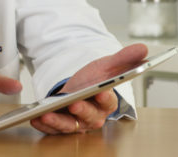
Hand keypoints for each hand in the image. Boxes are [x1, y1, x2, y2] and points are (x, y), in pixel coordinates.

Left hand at [30, 43, 147, 134]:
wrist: (76, 86)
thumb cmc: (93, 79)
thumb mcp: (106, 66)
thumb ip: (124, 59)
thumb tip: (143, 49)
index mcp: (106, 103)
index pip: (109, 102)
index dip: (105, 98)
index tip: (101, 92)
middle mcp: (92, 116)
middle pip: (89, 117)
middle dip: (82, 111)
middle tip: (74, 104)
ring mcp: (75, 121)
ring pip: (69, 125)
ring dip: (58, 122)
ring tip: (46, 114)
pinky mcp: (60, 124)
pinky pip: (52, 129)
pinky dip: (44, 126)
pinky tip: (34, 118)